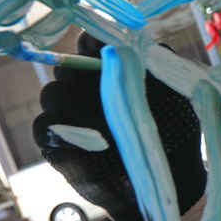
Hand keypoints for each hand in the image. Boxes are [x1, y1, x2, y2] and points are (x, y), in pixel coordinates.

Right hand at [33, 32, 206, 220]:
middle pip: (66, 64)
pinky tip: (88, 138)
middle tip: (103, 84)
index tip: (108, 52)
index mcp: (112, 69)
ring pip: (53, 93)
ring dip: (73, 100)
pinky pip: (42, 125)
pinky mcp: (59, 143)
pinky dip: (57, 127)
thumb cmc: (176, 132)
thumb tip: (126, 47)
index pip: (90, 42)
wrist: (169, 178)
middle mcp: (87, 88)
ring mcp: (71, 115)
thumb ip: (158, 67)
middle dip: (80, 71)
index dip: (94, 42)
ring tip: (102, 120)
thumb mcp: (177, 94)